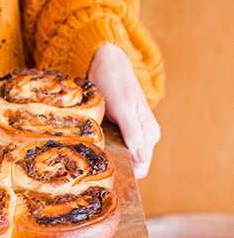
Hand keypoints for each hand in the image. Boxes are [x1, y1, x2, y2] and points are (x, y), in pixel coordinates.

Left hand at [88, 43, 160, 179]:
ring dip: (106, 157)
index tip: (104, 173)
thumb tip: (140, 159)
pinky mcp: (118, 129)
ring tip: (88, 155)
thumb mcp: (123, 108)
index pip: (141, 167)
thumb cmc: (116, 83)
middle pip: (130, 164)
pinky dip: (102, 148)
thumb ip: (133, 132)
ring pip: (120, 156)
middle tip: (91, 165)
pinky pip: (112, 146)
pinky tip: (90, 146)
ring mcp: (130, 133)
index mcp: (149, 133)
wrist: (107, 63)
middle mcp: (142, 136)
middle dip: (114, 166)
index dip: (126, 173)